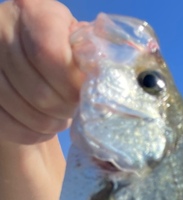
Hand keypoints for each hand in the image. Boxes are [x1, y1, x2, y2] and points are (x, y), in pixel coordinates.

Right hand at [0, 0, 83, 143]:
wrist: (25, 46)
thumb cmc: (60, 43)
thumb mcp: (74, 36)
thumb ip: (88, 53)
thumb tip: (101, 79)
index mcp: (32, 12)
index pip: (50, 56)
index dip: (72, 84)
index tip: (85, 94)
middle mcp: (2, 31)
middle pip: (40, 92)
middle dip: (65, 109)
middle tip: (74, 109)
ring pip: (26, 112)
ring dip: (51, 124)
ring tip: (61, 117)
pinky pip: (10, 125)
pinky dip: (33, 133)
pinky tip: (45, 126)